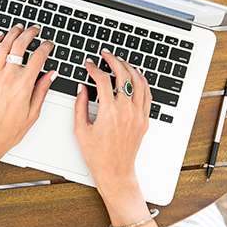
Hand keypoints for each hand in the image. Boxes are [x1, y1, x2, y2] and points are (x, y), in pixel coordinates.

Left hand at [0, 24, 55, 168]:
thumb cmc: (8, 130)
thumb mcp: (33, 113)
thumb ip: (42, 90)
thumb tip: (51, 74)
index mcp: (23, 86)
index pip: (38, 58)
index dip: (46, 47)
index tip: (49, 44)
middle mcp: (8, 77)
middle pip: (20, 46)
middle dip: (30, 34)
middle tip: (35, 30)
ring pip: (3, 46)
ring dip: (12, 33)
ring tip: (19, 28)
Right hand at [74, 49, 151, 197]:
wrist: (115, 172)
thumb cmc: (97, 155)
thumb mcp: (80, 130)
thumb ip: (80, 105)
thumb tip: (82, 87)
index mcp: (109, 112)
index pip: (103, 80)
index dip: (94, 68)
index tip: (89, 64)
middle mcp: (126, 111)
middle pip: (123, 76)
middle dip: (114, 60)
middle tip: (106, 54)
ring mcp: (138, 115)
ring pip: (138, 82)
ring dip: (129, 68)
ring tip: (121, 61)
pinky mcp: (144, 120)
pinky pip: (147, 95)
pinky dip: (142, 82)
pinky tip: (136, 76)